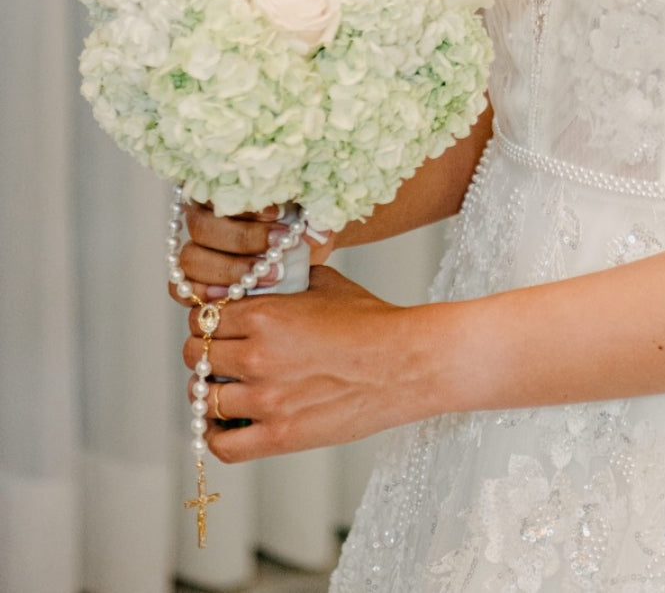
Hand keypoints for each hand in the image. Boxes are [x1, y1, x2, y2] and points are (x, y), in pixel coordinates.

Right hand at [169, 202, 335, 304]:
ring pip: (192, 259)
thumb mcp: (310, 215)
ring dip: (231, 270)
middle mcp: (201, 218)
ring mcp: (194, 250)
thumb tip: (316, 231)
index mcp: (221, 190)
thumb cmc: (299, 225)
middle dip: (242, 241)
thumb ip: (313, 217)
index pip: (217, 192)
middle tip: (278, 250)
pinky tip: (237, 296)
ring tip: (270, 277)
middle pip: (202, 227)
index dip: (245, 205)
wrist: (299, 251)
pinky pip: (185, 289)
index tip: (280, 214)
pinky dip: (207, 294)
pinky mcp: (193, 282)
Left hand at [183, 266, 443, 460]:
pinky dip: (218, 434)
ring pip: (203, 399)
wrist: (406, 362)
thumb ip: (285, 282)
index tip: (219, 324)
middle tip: (222, 354)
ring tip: (230, 386)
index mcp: (264, 315)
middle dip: (205, 353)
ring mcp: (266, 400)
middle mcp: (257, 356)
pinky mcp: (280, 436)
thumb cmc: (372, 321)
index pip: (203, 317)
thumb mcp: (325, 284)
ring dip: (211, 391)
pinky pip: (223, 445)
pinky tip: (232, 421)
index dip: (208, 319)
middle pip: (195, 356)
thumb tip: (263, 282)